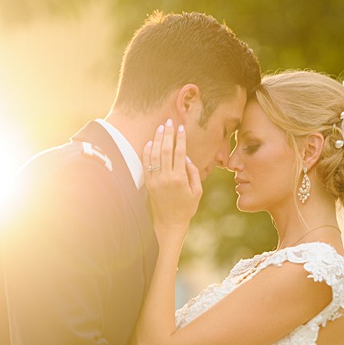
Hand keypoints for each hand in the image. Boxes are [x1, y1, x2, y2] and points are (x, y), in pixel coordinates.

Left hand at [143, 119, 201, 236]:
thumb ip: (193, 172)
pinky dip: (147, 152)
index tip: (181, 128)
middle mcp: (166, 178)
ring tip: (160, 128)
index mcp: (180, 179)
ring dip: (156, 140)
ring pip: (154, 155)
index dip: (180, 139)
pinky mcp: (148, 184)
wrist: (170, 222)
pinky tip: (149, 143)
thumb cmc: (187, 207)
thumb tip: (185, 156)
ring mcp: (155, 180)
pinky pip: (146, 164)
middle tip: (169, 121)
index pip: (179, 153)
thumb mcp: (197, 191)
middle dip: (167, 134)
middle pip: (165, 150)